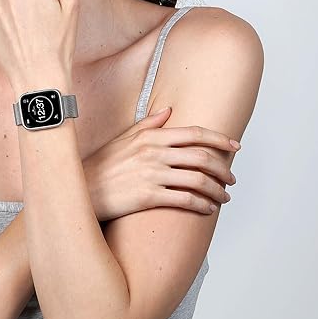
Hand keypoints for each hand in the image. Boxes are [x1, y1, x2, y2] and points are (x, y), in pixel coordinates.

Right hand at [82, 107, 238, 221]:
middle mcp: (154, 153)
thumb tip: (168, 110)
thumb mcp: (123, 138)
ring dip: (217, 190)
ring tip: (224, 197)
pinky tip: (207, 208)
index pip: (194, 133)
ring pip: (198, 180)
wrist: (82, 188)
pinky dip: (201, 205)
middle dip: (223, 168)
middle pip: (201, 157)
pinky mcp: (148, 196)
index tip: (235, 145)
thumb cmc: (102, 164)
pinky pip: (184, 200)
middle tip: (231, 177)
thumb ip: (148, 124)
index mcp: (150, 136)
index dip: (219, 139)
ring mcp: (152, 174)